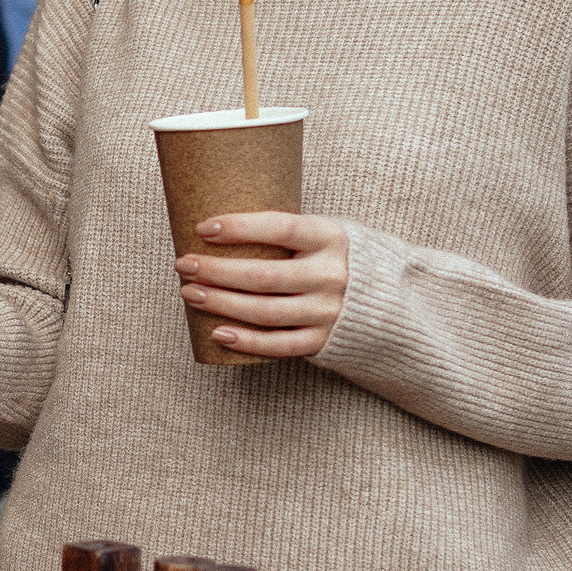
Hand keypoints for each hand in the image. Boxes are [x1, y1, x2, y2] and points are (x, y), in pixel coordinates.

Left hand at [175, 212, 349, 359]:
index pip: (281, 228)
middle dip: (216, 271)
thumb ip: (286, 232)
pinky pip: (280, 344)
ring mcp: (329, 311)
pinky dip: (247, 342)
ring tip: (189, 293)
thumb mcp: (324, 234)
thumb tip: (218, 225)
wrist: (388, 301)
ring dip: (221, 304)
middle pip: (264, 275)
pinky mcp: (324, 340)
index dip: (239, 228)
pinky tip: (218, 333)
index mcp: (331, 238)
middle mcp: (332, 275)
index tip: (202, 228)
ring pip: (266, 311)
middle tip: (184, 265)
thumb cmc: (335, 259)